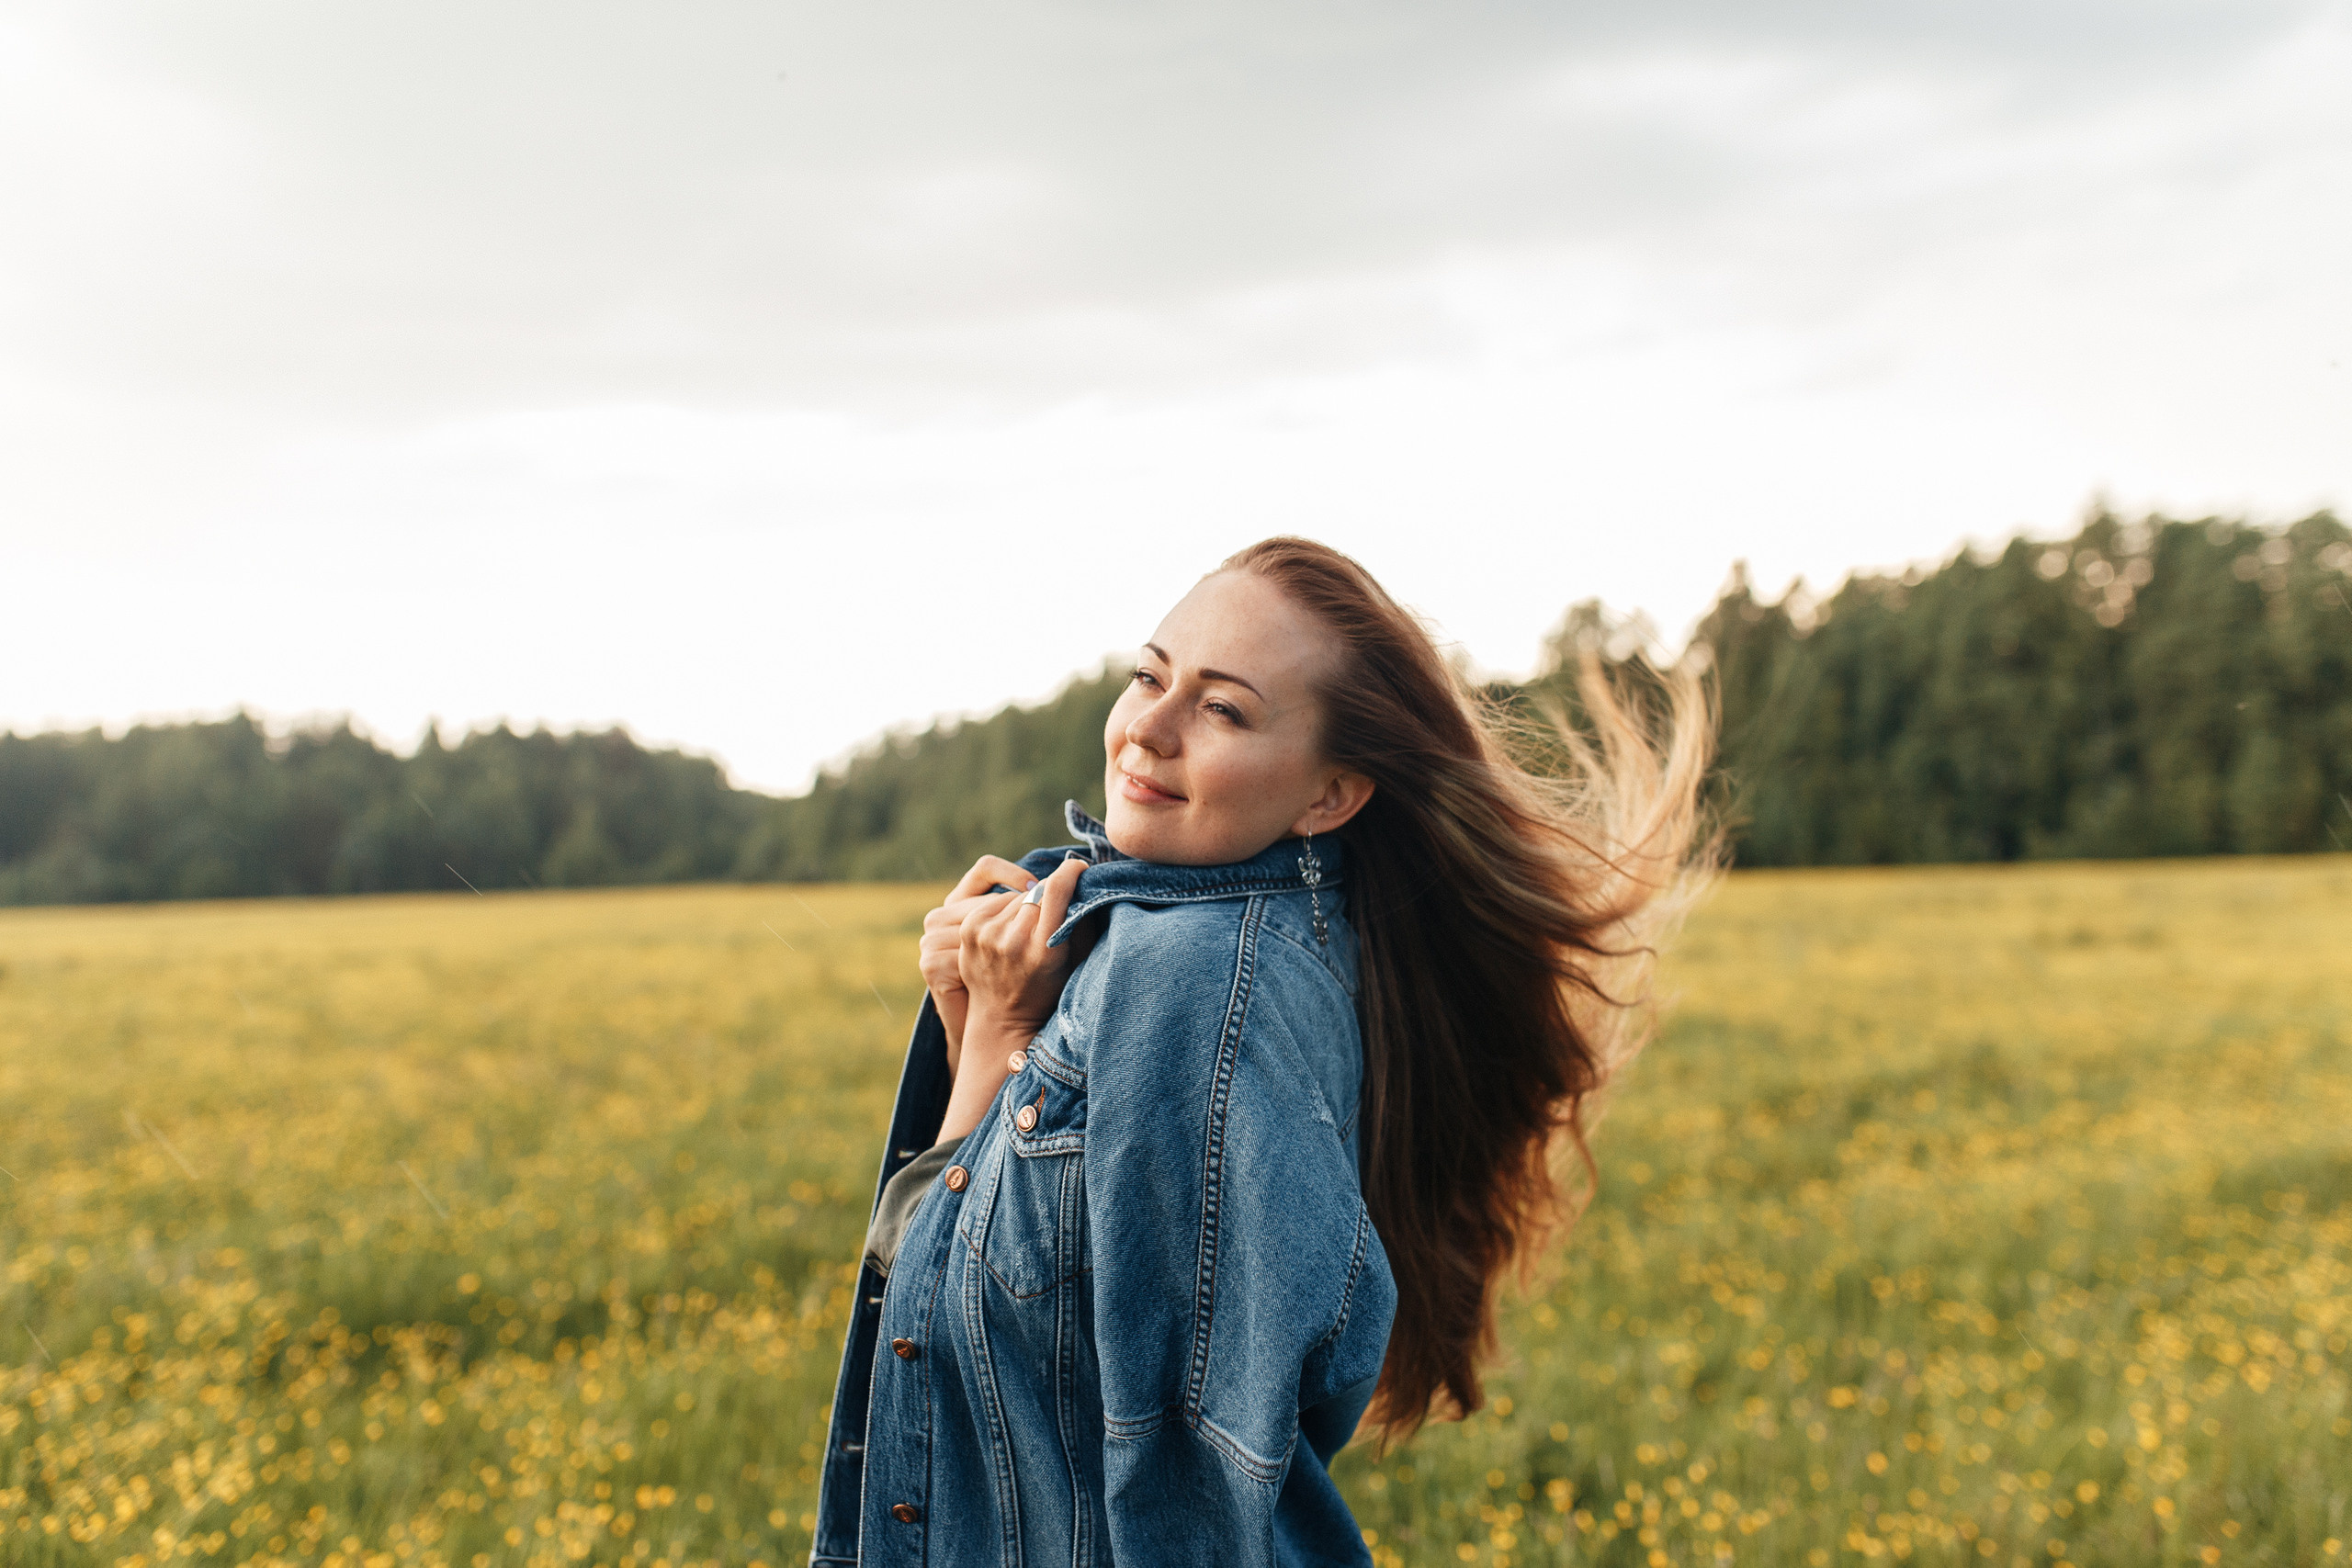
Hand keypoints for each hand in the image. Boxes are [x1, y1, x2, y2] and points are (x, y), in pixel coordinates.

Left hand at [937, 854, 1086, 1141]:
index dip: (1070, 872)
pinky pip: (996, 901)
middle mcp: (1011, 941)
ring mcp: (986, 935)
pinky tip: (1012, 926)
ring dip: (1028, 901)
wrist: (1002, 1019)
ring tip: (1033, 924)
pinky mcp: (970, 929)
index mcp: (1043, 950)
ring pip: (1017, 895)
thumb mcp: (1075, 962)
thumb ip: (1081, 923)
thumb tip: (1085, 883)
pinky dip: (1008, 907)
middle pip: (1037, 891)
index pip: (1055, 892)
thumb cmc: (1048, 990)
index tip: (1079, 866)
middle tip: (1059, 899)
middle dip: (1051, 890)